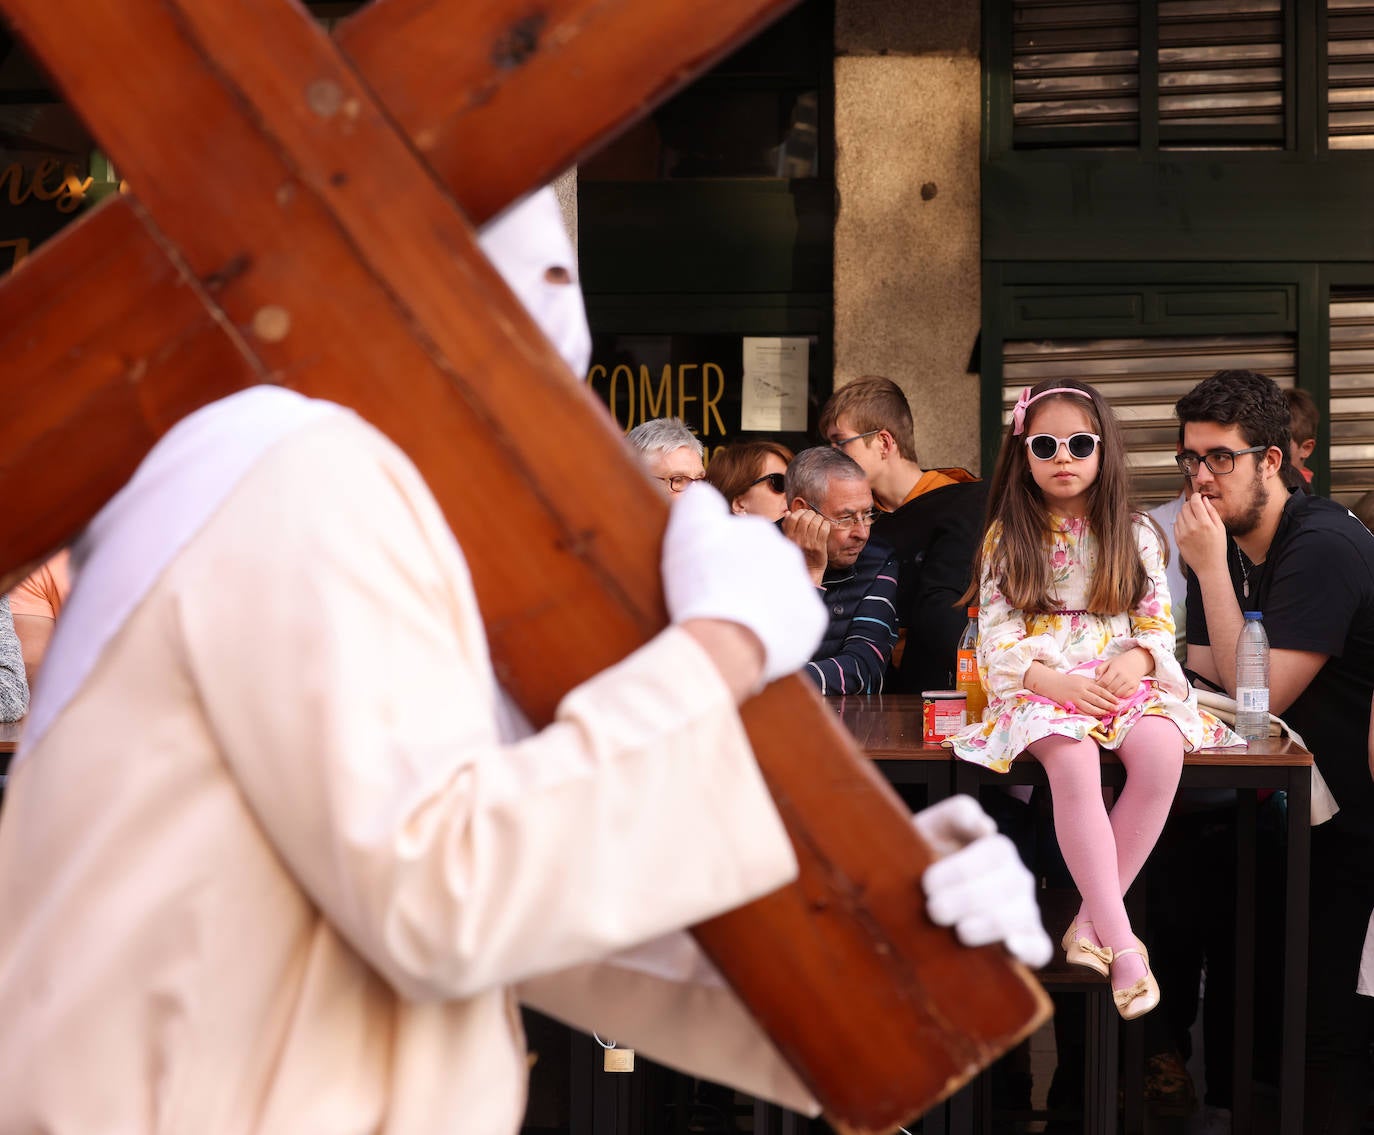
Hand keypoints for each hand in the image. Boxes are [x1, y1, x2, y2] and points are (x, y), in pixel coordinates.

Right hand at [663, 483, 826, 684]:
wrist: (728, 640)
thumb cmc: (703, 586)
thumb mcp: (687, 533)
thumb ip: (696, 505)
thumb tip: (700, 490)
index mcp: (757, 531)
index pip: (741, 540)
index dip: (723, 558)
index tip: (711, 576)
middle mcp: (787, 551)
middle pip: (764, 564)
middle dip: (748, 577)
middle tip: (724, 599)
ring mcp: (803, 584)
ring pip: (781, 590)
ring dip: (764, 601)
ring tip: (740, 621)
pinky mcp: (813, 617)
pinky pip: (795, 618)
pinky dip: (779, 626)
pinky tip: (759, 634)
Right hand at [780, 507, 829, 583]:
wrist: (809, 570)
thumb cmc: (800, 553)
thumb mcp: (789, 540)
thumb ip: (787, 527)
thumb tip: (788, 513)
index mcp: (789, 537)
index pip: (793, 518)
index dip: (800, 512)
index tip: (804, 513)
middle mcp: (798, 540)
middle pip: (805, 518)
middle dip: (811, 514)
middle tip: (814, 516)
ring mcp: (809, 544)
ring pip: (816, 522)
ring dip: (819, 518)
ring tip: (819, 521)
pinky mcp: (819, 547)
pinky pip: (824, 530)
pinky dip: (825, 525)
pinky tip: (824, 526)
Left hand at [914, 796, 1051, 968]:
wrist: (921, 897)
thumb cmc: (924, 858)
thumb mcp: (931, 830)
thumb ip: (955, 815)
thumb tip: (986, 826)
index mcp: (995, 847)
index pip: (996, 851)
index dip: (963, 868)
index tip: (928, 883)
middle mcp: (1014, 875)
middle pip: (1008, 884)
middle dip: (967, 899)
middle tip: (933, 909)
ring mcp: (1023, 907)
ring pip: (1021, 914)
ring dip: (990, 924)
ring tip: (959, 931)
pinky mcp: (1027, 940)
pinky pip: (1039, 946)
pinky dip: (1028, 948)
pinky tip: (1010, 948)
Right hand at [1038, 669, 1118, 717]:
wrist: (1051, 683)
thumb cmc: (1068, 680)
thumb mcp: (1081, 678)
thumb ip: (1093, 684)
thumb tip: (1106, 689)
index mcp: (1085, 683)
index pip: (1101, 691)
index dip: (1110, 697)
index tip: (1118, 701)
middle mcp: (1080, 692)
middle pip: (1097, 700)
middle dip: (1108, 705)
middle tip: (1117, 709)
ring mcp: (1075, 700)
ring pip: (1091, 708)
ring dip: (1101, 712)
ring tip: (1108, 713)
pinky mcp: (1070, 706)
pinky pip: (1082, 712)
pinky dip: (1090, 715)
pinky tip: (1097, 716)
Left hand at [1094, 648, 1151, 696]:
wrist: (1137, 661)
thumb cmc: (1120, 662)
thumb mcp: (1108, 662)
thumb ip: (1099, 669)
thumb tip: (1096, 680)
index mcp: (1116, 668)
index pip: (1105, 681)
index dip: (1099, 685)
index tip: (1096, 685)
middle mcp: (1124, 676)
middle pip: (1111, 689)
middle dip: (1105, 690)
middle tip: (1102, 689)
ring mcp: (1131, 682)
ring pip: (1118, 694)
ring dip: (1112, 694)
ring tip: (1109, 690)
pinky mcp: (1135, 687)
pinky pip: (1125, 696)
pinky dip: (1120, 695)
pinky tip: (1117, 691)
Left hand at [1174, 493, 1228, 580]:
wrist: (1209, 566)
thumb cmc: (1218, 547)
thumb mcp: (1220, 528)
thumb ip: (1212, 512)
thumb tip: (1204, 499)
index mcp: (1204, 523)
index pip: (1195, 502)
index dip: (1196, 496)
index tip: (1198, 496)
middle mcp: (1192, 527)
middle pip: (1185, 507)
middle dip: (1190, 504)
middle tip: (1196, 507)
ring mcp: (1183, 533)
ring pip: (1179, 515)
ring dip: (1185, 513)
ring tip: (1193, 518)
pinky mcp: (1177, 539)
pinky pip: (1175, 524)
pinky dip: (1181, 522)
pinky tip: (1188, 526)